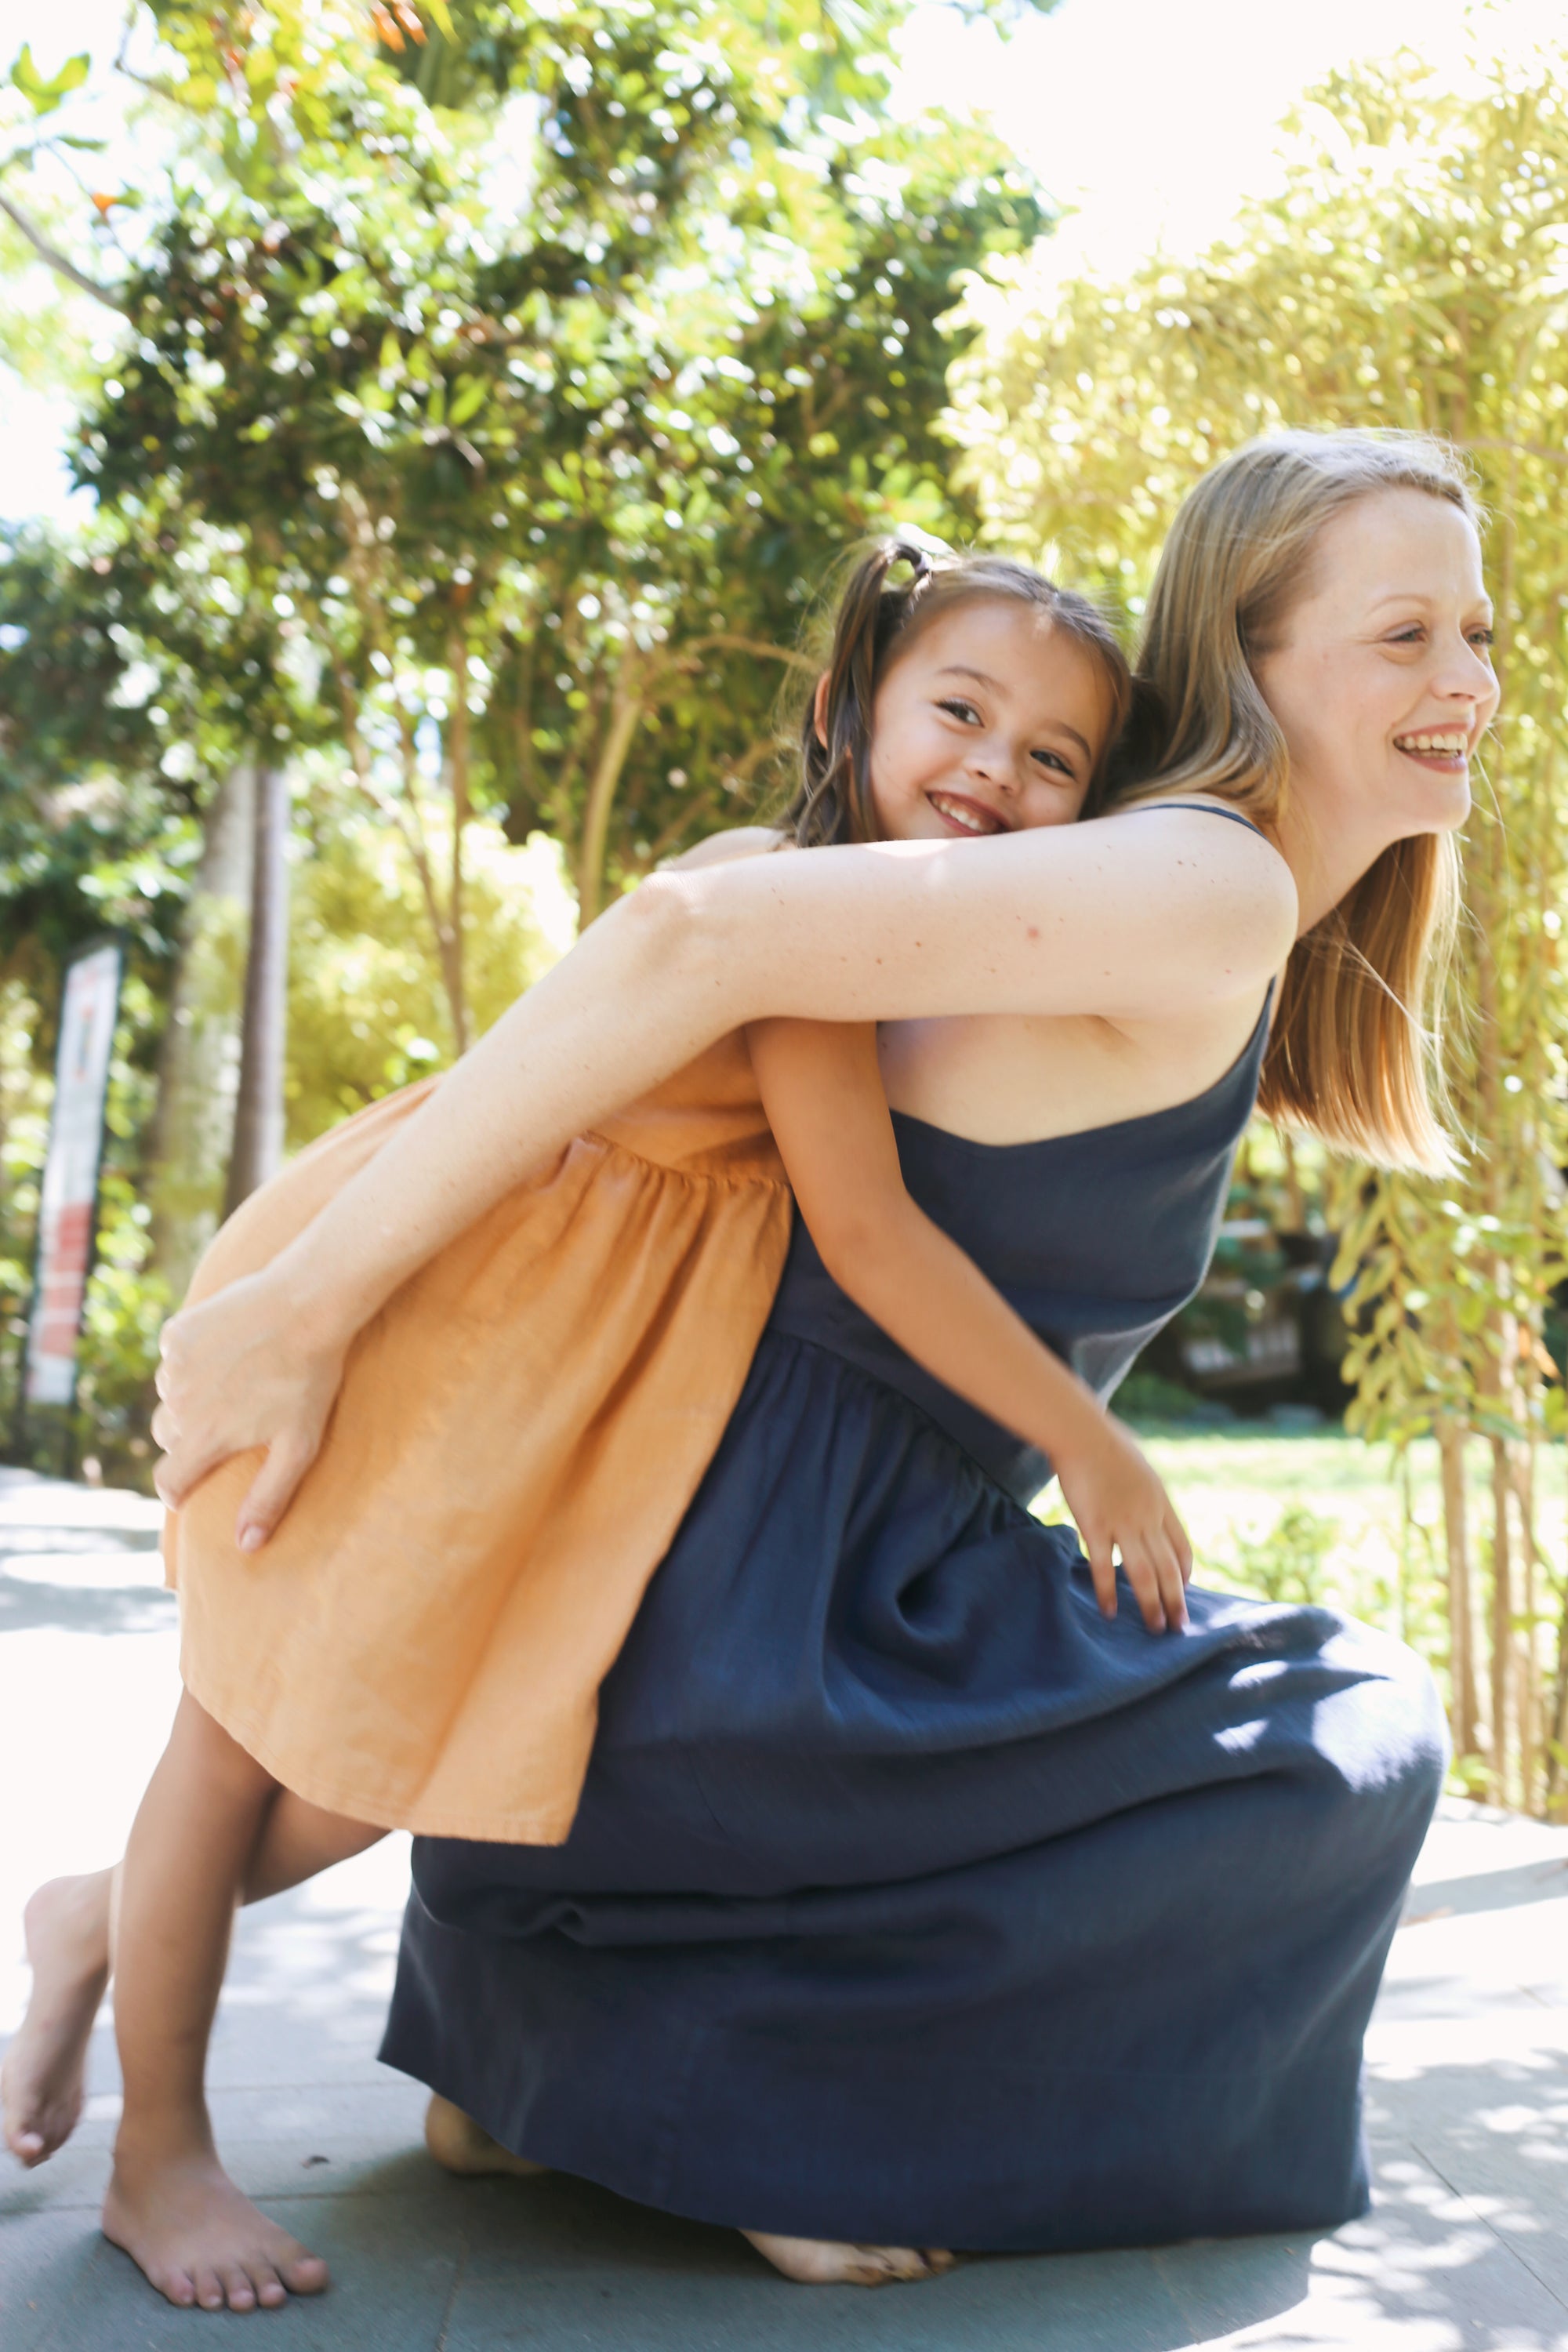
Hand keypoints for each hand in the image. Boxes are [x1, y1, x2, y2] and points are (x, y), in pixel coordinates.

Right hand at [152, 1268, 347, 1549]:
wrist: (307, 1306)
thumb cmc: (309, 1379)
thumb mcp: (298, 1446)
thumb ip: (268, 1498)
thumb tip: (245, 1546)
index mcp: (203, 1437)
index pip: (167, 1480)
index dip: (176, 1491)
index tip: (188, 1490)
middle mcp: (179, 1403)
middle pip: (167, 1436)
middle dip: (189, 1439)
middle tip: (226, 1428)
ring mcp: (175, 1364)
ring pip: (170, 1394)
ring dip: (191, 1396)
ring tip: (233, 1385)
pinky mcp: (178, 1331)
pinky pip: (174, 1355)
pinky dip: (193, 1358)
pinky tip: (229, 1350)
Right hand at [1052, 1408, 1192, 1633]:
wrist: (1081, 1431)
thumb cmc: (1104, 1441)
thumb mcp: (1137, 1465)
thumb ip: (1142, 1487)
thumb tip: (1140, 1492)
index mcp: (1161, 1502)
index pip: (1182, 1547)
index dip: (1185, 1573)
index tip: (1183, 1590)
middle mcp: (1148, 1517)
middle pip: (1169, 1567)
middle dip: (1175, 1600)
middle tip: (1179, 1626)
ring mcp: (1123, 1523)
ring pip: (1144, 1573)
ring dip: (1151, 1604)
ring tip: (1155, 1628)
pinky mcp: (1095, 1526)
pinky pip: (1106, 1567)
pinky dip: (1109, 1592)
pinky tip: (1110, 1612)